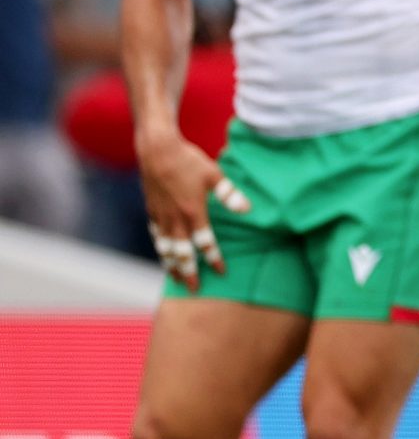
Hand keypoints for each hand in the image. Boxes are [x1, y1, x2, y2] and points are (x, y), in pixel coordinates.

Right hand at [138, 130, 249, 292]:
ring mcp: (161, 215)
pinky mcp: (151, 209)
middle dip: (188, 271)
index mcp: (193, 212)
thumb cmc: (188, 160)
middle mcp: (175, 218)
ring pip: (164, 247)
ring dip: (170, 264)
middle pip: (181, 252)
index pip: (205, 243)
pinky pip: (155, 234)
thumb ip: (230, 194)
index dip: (213, 259)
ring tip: (175, 279)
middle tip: (194, 289)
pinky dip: (160, 248)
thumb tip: (247, 210)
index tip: (221, 271)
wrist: (156, 149)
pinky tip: (163, 254)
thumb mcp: (214, 175)